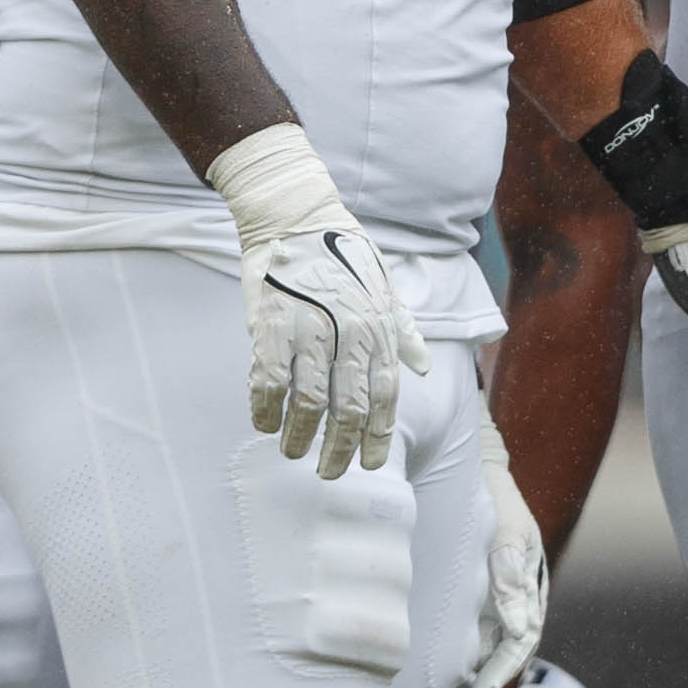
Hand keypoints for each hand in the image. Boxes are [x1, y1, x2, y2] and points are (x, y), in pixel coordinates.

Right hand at [209, 121, 423, 478]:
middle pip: (350, 409)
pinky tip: (264, 421)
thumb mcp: (384, 287)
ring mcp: (310, 331)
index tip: (370, 465)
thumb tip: (424, 366)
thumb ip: (402, 330)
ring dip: (300, 436)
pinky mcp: (271, 326)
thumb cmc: (343, 253)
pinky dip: (266, 408)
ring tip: (292, 451)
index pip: (386, 396)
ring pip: (309, 403)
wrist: (295, 215)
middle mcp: (350, 334)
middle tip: (328, 472)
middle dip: (340, 449)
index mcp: (380, 329)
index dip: (378, 436)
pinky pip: (268, 381)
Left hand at [467, 463, 547, 687]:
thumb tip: (519, 629)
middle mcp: (518, 592)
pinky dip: (466, 641)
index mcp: (531, 582)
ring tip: (455, 680)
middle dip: (496, 672)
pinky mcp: (478, 584)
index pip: (524, 638)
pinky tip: (447, 652)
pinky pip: (476, 620)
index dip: (506, 666)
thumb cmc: (494, 500)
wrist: (477, 470)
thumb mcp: (506, 534)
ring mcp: (498, 589)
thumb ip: (511, 577)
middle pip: (513, 645)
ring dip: (481, 660)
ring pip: (494, 636)